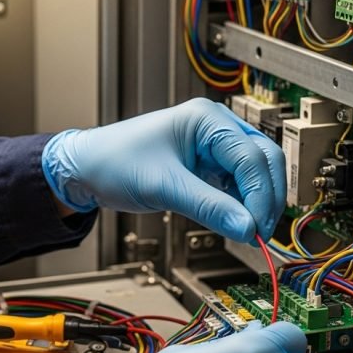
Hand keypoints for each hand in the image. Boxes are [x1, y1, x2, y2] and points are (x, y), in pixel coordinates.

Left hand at [41, 98, 285, 241]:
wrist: (86, 169)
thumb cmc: (113, 162)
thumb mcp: (163, 187)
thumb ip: (208, 208)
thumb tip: (246, 228)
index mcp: (205, 119)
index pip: (251, 156)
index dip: (260, 194)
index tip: (257, 227)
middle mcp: (214, 128)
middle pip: (263, 160)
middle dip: (266, 197)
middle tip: (261, 233)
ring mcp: (212, 145)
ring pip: (253, 173)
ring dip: (256, 201)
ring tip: (249, 231)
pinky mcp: (206, 164)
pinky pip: (236, 183)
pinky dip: (241, 203)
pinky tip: (236, 220)